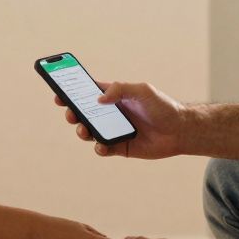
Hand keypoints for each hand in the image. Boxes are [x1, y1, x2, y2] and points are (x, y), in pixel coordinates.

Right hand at [55, 81, 188, 158]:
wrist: (180, 130)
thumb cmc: (163, 106)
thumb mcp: (143, 90)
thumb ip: (121, 90)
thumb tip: (98, 100)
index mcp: (114, 97)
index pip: (88, 92)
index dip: (71, 92)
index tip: (58, 92)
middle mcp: (111, 113)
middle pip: (83, 113)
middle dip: (72, 112)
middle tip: (70, 113)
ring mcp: (114, 131)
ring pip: (89, 132)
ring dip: (82, 130)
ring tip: (83, 129)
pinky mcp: (120, 147)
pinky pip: (103, 148)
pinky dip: (99, 147)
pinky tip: (102, 145)